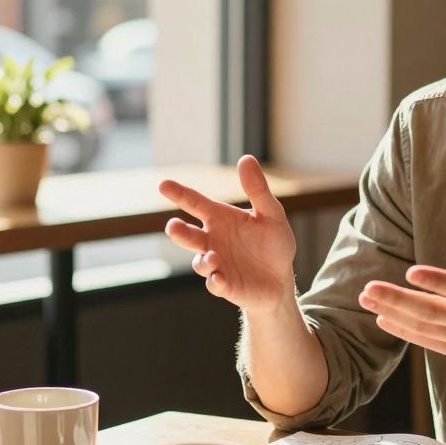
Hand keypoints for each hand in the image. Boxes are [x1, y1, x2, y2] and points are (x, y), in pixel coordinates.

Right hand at [160, 155, 297, 313]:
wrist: (281, 279)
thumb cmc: (273, 244)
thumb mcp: (271, 214)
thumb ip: (258, 190)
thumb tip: (246, 158)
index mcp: (220, 219)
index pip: (196, 203)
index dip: (180, 194)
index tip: (163, 185)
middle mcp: (213, 241)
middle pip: (188, 235)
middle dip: (178, 232)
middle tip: (173, 226)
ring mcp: (217, 264)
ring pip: (200, 262)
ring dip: (203, 260)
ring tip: (212, 256)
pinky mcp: (225, 286)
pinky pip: (215, 284)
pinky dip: (215, 282)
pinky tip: (219, 278)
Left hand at [358, 209, 445, 373]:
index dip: (437, 282)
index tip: (411, 273)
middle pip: (434, 312)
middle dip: (398, 300)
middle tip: (369, 289)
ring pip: (426, 328)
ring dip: (393, 314)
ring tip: (367, 299)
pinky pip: (429, 342)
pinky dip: (405, 332)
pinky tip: (383, 319)